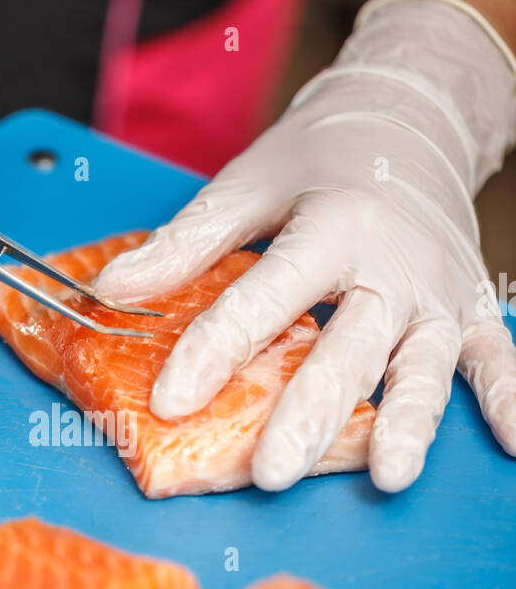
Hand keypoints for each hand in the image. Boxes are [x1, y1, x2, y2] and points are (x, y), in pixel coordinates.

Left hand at [97, 0, 515, 491]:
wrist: (411, 112)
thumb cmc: (320, 157)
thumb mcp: (246, 185)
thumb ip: (186, 243)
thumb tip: (113, 290)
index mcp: (332, 224)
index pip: (267, 297)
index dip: (216, 350)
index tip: (171, 401)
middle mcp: (392, 263)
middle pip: (349, 348)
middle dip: (310, 413)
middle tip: (272, 471)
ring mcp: (437, 291)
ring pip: (424, 365)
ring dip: (408, 422)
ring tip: (389, 476)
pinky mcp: (470, 306)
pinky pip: (495, 357)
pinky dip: (510, 399)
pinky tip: (514, 445)